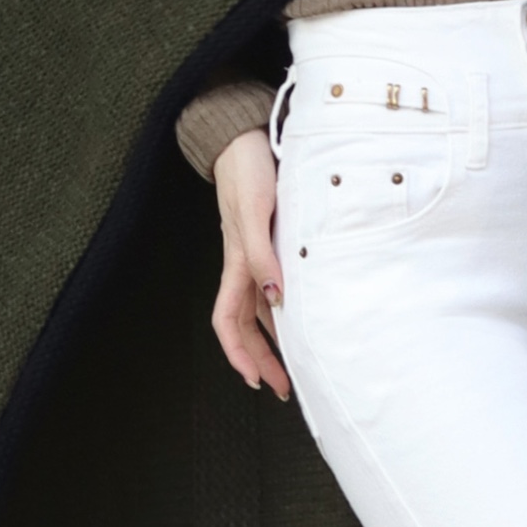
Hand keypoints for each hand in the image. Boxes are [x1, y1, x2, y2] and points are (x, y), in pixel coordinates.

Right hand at [211, 130, 289, 398]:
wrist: (243, 137)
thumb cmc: (248, 171)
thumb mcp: (257, 212)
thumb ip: (262, 253)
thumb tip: (274, 298)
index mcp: (236, 263)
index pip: (227, 322)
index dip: (238, 355)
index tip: (255, 381)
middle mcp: (243, 265)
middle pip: (244, 326)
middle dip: (260, 359)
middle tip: (283, 388)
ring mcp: (253, 254)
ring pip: (258, 310)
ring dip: (272, 340)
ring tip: (294, 363)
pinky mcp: (266, 241)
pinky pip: (270, 286)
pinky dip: (282, 309)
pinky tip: (299, 313)